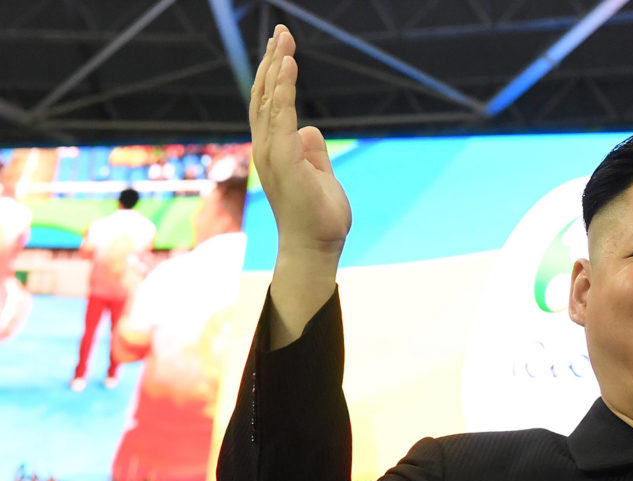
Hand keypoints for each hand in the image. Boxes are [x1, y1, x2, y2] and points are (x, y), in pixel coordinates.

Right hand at [251, 25, 350, 261]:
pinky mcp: (284, 159)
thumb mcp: (320, 174)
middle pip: (265, 96)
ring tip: (283, 40)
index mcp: (275, 151)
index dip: (275, 75)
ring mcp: (273, 153)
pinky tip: (287, 65)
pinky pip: (282, 116)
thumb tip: (310, 129)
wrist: (315, 248)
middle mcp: (267, 148)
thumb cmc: (318, 217)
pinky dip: (283, 89)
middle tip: (281, 32)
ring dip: (276, 67)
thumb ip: (313, 151)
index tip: (283, 49)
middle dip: (272, 62)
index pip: (270, 105)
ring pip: (270, 101)